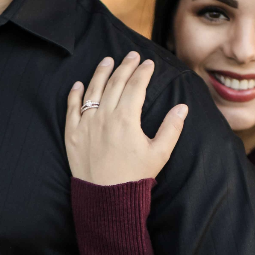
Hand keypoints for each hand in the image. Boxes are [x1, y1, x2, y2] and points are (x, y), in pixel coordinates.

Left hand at [66, 52, 187, 184]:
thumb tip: (182, 108)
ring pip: (93, 90)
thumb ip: (171, 128)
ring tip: (107, 61)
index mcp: (126, 119)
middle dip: (125, 66)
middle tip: (132, 55)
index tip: (148, 63)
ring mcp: (86, 124)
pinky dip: (75, 94)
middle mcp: (104, 117)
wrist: (106, 198)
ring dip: (101, 73)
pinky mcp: (73, 134)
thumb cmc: (135, 176)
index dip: (143, 72)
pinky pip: (72, 108)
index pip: (136, 86)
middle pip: (115, 83)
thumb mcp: (159, 154)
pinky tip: (79, 84)